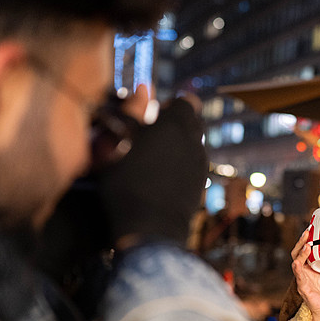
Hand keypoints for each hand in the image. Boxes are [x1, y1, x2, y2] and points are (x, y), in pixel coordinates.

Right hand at [98, 96, 206, 245]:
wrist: (151, 230)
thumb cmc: (126, 186)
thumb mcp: (116, 146)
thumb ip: (132, 114)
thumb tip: (145, 90)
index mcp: (176, 126)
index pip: (187, 101)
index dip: (171, 105)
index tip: (153, 115)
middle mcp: (195, 142)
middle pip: (194, 122)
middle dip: (176, 123)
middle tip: (152, 134)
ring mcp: (202, 164)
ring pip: (196, 142)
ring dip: (180, 143)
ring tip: (155, 156)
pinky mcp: (202, 184)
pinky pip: (196, 163)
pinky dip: (183, 162)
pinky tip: (163, 175)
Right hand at [291, 229, 319, 320]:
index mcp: (313, 266)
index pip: (307, 249)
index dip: (308, 238)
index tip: (312, 227)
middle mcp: (306, 270)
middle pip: (298, 252)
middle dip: (301, 241)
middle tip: (308, 231)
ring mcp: (303, 278)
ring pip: (296, 261)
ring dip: (300, 252)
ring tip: (307, 244)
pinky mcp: (303, 288)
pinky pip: (299, 277)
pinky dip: (298, 269)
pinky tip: (298, 263)